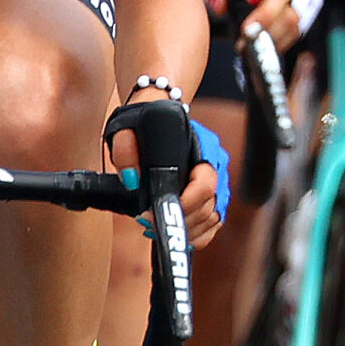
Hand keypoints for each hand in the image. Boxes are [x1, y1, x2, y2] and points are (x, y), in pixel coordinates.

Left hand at [105, 93, 220, 245]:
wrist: (157, 111)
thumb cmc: (144, 120)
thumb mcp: (127, 127)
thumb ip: (126, 150)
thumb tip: (131, 180)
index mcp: (203, 147)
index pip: (205, 185)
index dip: (182, 205)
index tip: (151, 213)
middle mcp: (216, 165)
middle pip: (209, 207)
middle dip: (178, 222)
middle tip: (146, 223)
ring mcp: (219, 181)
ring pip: (213, 218)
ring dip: (186, 230)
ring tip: (155, 228)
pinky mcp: (214, 194)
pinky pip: (213, 223)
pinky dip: (196, 234)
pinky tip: (173, 233)